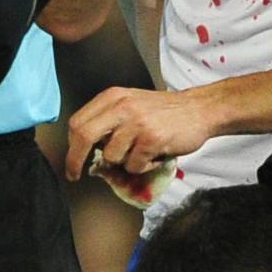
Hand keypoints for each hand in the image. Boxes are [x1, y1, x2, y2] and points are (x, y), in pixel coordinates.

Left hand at [65, 86, 211, 181]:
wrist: (200, 109)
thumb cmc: (164, 112)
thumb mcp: (131, 105)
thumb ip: (109, 122)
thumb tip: (86, 152)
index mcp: (112, 97)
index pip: (78, 122)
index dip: (71, 146)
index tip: (72, 161)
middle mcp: (121, 106)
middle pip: (83, 135)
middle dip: (74, 160)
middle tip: (75, 175)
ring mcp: (136, 123)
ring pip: (111, 157)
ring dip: (124, 162)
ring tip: (141, 152)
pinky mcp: (151, 139)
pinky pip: (133, 166)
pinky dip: (143, 167)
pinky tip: (154, 154)